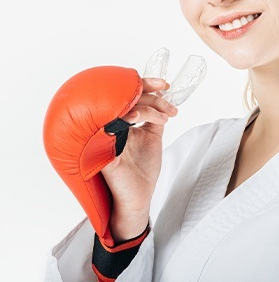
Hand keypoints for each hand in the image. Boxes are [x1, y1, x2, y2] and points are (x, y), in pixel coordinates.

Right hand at [100, 77, 177, 240]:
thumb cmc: (142, 169)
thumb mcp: (153, 137)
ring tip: (164, 118)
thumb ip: (156, 118)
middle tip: (169, 108)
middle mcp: (111, 127)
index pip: (128, 97)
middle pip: (125, 99)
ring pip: (121, 110)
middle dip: (151, 97)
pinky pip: (110, 130)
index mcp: (120, 123)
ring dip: (146, 107)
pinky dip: (125, 120)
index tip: (164, 84)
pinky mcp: (105, 152)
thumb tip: (162, 97)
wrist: (139, 197)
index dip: (144, 85)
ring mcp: (107, 138)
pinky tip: (137, 118)